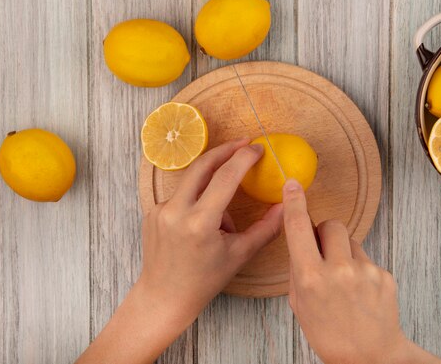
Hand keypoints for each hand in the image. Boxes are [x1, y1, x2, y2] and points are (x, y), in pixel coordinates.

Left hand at [76, 138, 282, 363]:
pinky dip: (197, 203)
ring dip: (212, 186)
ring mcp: (160, 210)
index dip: (244, 157)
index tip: (257, 148)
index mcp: (200, 223)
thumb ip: (266, 228)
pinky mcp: (153, 211)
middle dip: (225, 150)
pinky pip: (182, 195)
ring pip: (193, 181)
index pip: (225, 177)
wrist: (164, 296)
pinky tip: (202, 229)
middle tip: (244, 143)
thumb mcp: (240, 254)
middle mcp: (176, 211)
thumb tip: (287, 206)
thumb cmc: (204, 280)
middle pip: (203, 165)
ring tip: (224, 223)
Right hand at [282, 178, 440, 363]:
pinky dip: (361, 269)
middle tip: (324, 253)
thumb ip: (299, 270)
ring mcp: (365, 271)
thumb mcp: (300, 306)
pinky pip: (367, 258)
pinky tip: (361, 292)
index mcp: (311, 278)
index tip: (293, 185)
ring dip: (344, 252)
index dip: (294, 203)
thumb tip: (302, 241)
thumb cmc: (331, 336)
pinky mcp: (384, 275)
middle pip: (331, 225)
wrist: (372, 357)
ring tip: (345, 282)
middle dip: (325, 233)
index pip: (299, 228)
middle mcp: (338, 270)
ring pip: (351, 241)